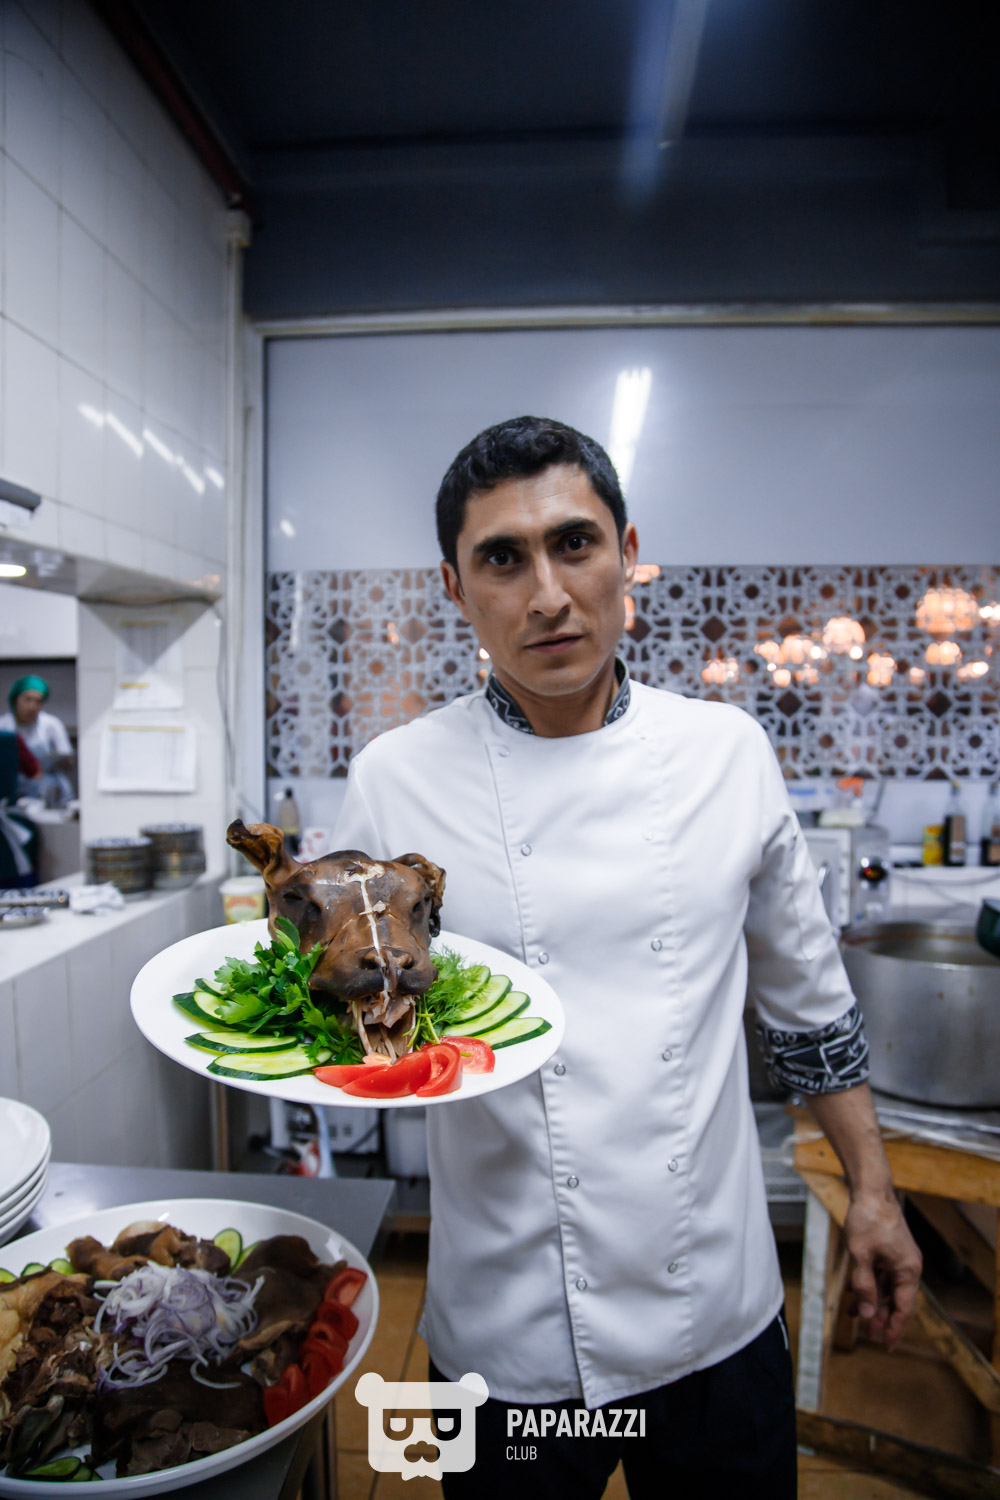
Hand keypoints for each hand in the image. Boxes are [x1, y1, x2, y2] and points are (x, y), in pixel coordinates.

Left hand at [842, 1188, 921, 1350]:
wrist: (871, 1190)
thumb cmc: (867, 1219)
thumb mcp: (860, 1254)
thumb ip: (864, 1286)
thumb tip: (868, 1315)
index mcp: (908, 1270)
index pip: (903, 1308)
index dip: (894, 1328)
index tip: (885, 1346)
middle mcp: (909, 1266)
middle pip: (897, 1300)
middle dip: (882, 1318)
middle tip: (868, 1336)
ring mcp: (900, 1258)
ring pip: (887, 1288)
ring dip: (873, 1302)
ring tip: (854, 1315)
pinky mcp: (891, 1251)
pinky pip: (882, 1275)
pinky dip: (870, 1285)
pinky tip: (853, 1292)